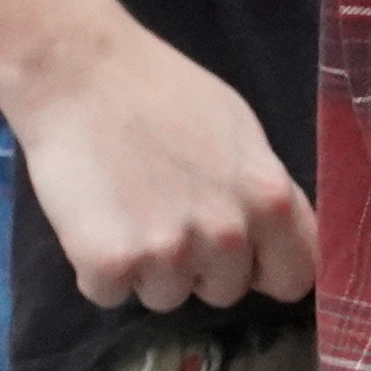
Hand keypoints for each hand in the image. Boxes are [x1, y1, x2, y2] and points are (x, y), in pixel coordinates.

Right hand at [4, 23, 310, 316]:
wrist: (76, 72)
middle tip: (163, 212)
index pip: (294, 278)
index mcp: (270, 200)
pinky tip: (91, 219)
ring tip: (123, 209)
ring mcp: (167, 253)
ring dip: (144, 267)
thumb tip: (271, 240)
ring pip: (164, 297)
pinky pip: (108, 294)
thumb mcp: (240, 132)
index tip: (244, 257)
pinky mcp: (109, 264)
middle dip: (198, 266)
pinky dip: (96, 269)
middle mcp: (226, 234)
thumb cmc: (159, 91)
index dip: (266, 268)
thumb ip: (262, 192)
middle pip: (223, 292)